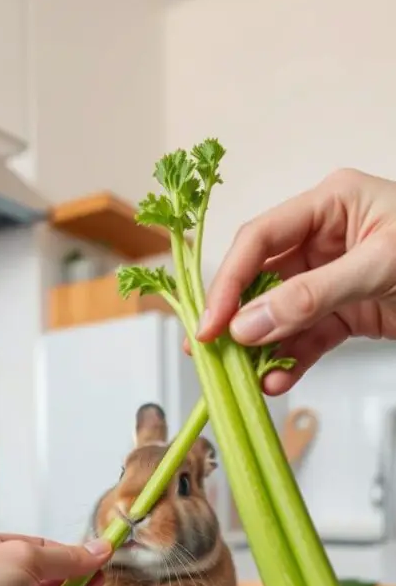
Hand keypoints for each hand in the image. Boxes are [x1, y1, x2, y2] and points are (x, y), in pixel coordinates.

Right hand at [193, 168, 395, 392]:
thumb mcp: (377, 267)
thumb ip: (310, 296)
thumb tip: (248, 326)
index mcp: (329, 204)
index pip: (260, 239)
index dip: (228, 281)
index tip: (210, 323)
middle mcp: (323, 239)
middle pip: (260, 279)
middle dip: (235, 318)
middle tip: (208, 353)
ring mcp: (331, 279)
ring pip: (279, 315)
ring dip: (260, 348)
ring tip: (242, 377)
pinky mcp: (344, 314)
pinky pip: (306, 339)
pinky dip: (290, 362)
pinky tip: (276, 381)